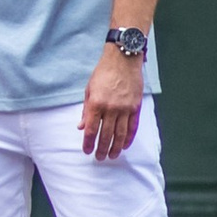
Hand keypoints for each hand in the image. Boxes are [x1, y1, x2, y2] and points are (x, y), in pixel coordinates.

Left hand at [78, 43, 143, 162]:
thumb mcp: (89, 89)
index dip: (88, 143)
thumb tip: (81, 127)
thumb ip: (86, 110)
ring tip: (112, 156)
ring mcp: (125, 108)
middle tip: (99, 158)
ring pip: (120, 134)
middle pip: (106, 135)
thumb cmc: (103, 72)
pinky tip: (125, 146)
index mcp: (96, 103)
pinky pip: (133, 127)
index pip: (91, 130)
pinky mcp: (135, 107)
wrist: (123, 58)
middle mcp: (111, 108)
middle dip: (101, 149)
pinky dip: (129, 138)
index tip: (87, 151)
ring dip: (115, 148)